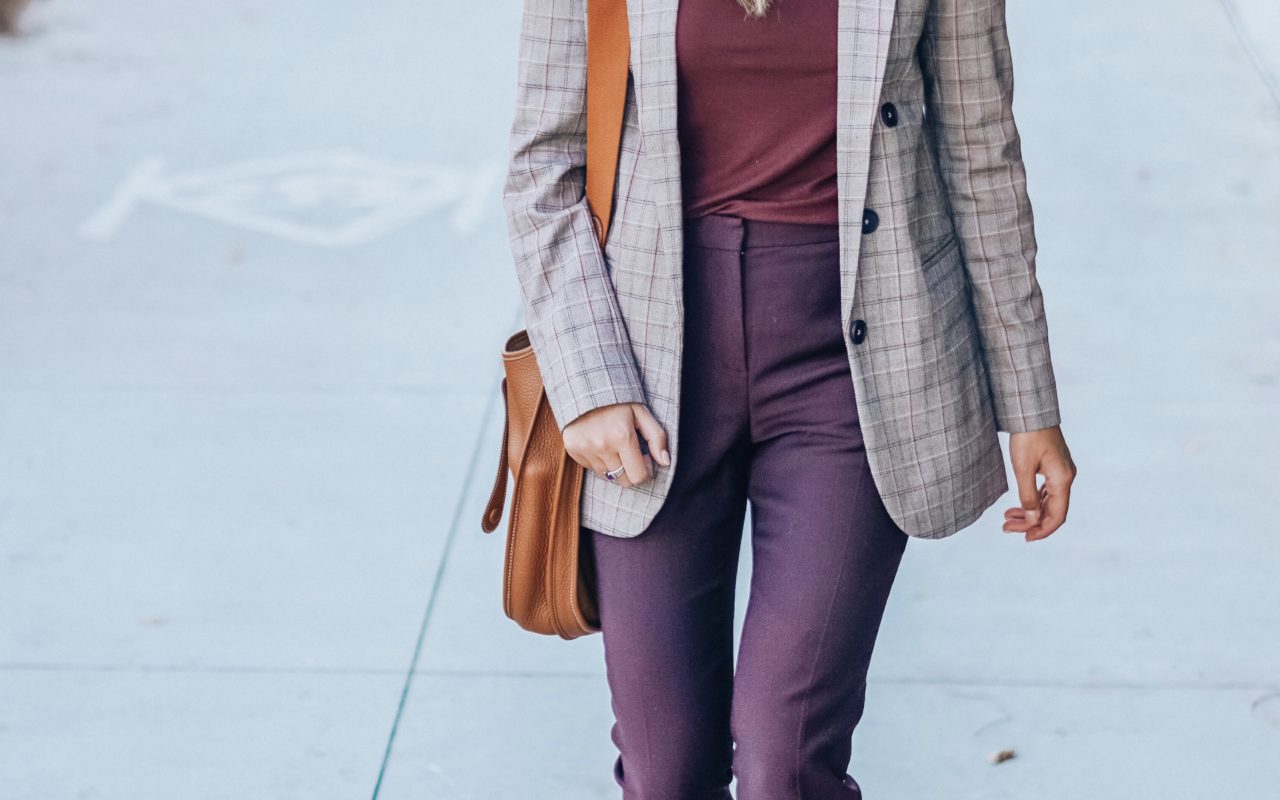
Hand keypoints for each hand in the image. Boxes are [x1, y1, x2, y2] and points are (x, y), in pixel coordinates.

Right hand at [562, 402, 670, 487]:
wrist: (584, 387)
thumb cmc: (617, 401)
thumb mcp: (641, 413)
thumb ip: (657, 437)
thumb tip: (665, 462)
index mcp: (622, 436)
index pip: (639, 476)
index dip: (646, 470)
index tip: (645, 457)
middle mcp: (602, 446)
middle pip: (623, 480)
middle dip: (632, 471)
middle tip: (632, 454)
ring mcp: (585, 449)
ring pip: (607, 475)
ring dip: (615, 465)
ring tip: (615, 446)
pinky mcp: (573, 449)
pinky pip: (591, 468)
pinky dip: (599, 461)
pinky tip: (600, 444)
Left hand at [1003, 425, 1076, 541]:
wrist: (1030, 410)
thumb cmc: (1026, 436)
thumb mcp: (1023, 468)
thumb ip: (1028, 496)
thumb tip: (1032, 521)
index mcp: (1062, 479)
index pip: (1057, 515)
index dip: (1042, 530)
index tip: (1024, 538)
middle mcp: (1066, 477)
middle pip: (1051, 510)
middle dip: (1030, 522)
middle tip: (1006, 528)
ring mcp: (1061, 472)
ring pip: (1047, 501)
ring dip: (1029, 512)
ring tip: (1006, 518)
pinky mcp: (1053, 466)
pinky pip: (1045, 491)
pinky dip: (1032, 501)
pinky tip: (1017, 506)